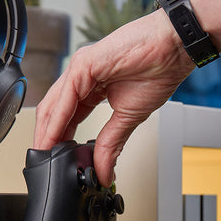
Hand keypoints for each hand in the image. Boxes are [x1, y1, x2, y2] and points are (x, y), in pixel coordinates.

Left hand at [34, 9, 194, 186]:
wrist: (175, 48)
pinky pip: (65, 97)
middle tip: (45, 160)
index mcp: (90, 87)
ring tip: (45, 154)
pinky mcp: (83, 64)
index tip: (55, 159)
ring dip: (47, 132)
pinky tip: (53, 138)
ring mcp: (79, 70)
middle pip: (54, 112)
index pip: (66, 117)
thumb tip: (105, 172)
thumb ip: (111, 144)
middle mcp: (80, 78)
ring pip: (54, 105)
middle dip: (47, 137)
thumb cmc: (158, 71)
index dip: (58, 139)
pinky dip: (58, 120)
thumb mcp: (128, 117)